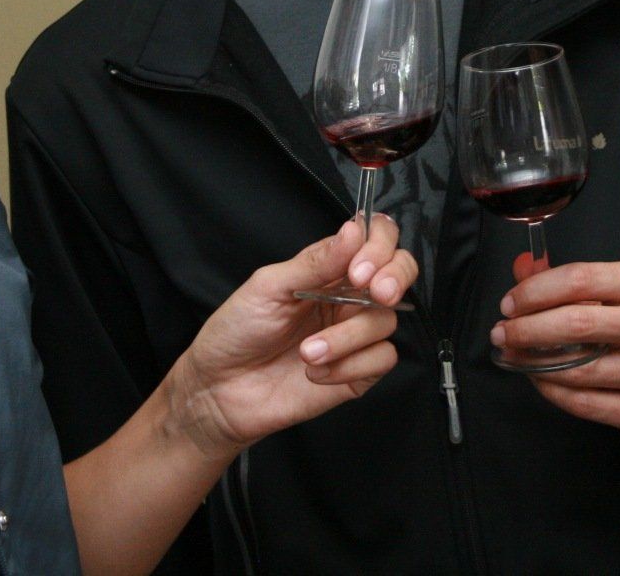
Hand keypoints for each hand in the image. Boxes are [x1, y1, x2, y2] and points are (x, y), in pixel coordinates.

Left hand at [164, 215, 417, 458]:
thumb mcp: (269, 286)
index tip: (359, 266)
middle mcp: (347, 297)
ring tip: (307, 352)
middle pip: (400, 272)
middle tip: (375, 292)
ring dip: (346, 338)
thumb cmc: (237, 332)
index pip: (374, 239)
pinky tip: (316, 372)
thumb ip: (316, 261)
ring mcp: (354, 334)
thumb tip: (355, 230)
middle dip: (395, 277)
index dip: (379, 245)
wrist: (219, 390)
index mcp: (328, 269)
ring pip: (385, 321)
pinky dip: (349, 366)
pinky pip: (381, 360)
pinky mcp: (358, 371)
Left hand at [492, 256, 619, 437]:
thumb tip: (522, 266)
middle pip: (576, 322)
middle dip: (526, 329)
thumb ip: (568, 279)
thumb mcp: (617, 289)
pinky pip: (588, 403)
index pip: (579, 279)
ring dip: (534, 363)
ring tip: (513, 357)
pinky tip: (539, 381)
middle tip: (502, 333)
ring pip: (578, 366)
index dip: (535, 291)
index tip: (509, 303)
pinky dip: (554, 392)